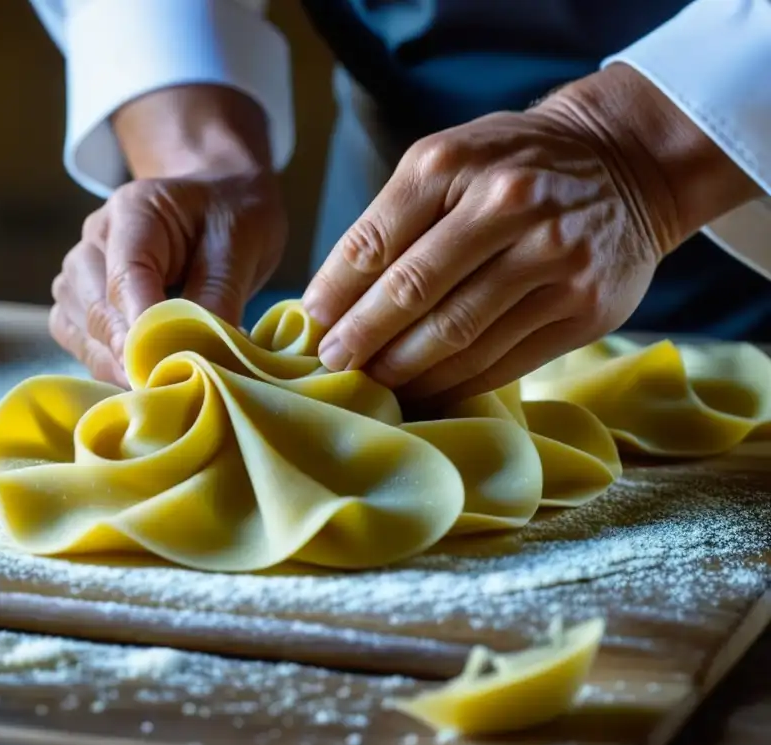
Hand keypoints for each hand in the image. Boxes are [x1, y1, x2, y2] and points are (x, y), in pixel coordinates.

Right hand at [50, 169, 285, 386]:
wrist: (222, 197)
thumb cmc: (233, 214)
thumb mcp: (241, 243)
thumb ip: (216, 296)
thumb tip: (198, 356)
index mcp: (132, 211)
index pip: (125, 280)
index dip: (143, 333)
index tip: (168, 371)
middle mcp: (93, 241)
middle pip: (98, 312)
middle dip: (134, 357)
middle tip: (178, 391)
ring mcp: (81, 274)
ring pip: (83, 336)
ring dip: (120, 367)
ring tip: (167, 387)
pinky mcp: (81, 305)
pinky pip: (84, 346)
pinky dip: (112, 368)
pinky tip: (147, 378)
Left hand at [302, 64, 760, 407]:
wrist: (626, 163)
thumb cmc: (513, 165)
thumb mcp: (451, 160)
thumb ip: (395, 218)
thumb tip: (333, 298)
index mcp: (454, 163)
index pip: (375, 240)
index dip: (335, 291)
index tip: (310, 322)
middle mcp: (506, 204)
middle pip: (414, 291)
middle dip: (363, 336)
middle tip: (333, 362)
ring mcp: (552, 257)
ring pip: (457, 332)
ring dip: (405, 368)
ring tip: (373, 382)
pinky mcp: (583, 306)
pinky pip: (502, 359)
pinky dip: (455, 383)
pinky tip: (427, 390)